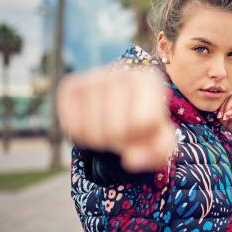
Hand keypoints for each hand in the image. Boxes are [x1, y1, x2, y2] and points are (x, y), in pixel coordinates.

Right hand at [56, 65, 175, 171]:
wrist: (120, 111)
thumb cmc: (145, 127)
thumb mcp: (160, 141)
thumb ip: (157, 153)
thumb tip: (130, 160)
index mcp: (149, 80)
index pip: (142, 122)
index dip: (140, 138)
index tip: (142, 131)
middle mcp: (121, 71)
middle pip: (115, 130)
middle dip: (119, 142)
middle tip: (123, 133)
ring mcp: (93, 76)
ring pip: (91, 131)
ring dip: (100, 142)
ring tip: (109, 129)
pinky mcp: (71, 86)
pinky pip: (71, 126)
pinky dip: (81, 137)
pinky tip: (92, 126)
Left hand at [216, 93, 231, 138]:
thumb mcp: (227, 121)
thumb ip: (221, 113)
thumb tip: (213, 107)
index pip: (226, 98)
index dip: (220, 105)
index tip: (217, 116)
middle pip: (229, 96)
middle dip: (223, 106)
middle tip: (221, 116)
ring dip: (228, 107)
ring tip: (226, 117)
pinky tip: (229, 115)